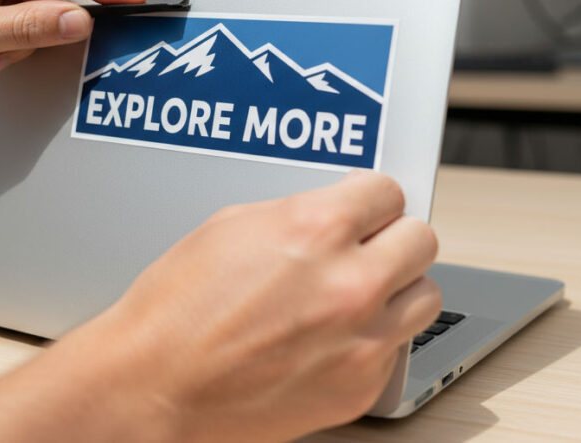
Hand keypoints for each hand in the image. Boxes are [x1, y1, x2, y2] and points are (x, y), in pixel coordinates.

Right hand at [58, 170, 440, 441]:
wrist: (155, 382)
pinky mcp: (360, 387)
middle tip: (367, 246)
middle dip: (392, 238)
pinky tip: (332, 336)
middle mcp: (350, 282)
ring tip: (358, 293)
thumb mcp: (231, 226)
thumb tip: (335, 214)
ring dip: (397, 288)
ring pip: (425, 296)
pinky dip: (373, 339)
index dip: (369, 199)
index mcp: (315, 229)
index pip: (387, 192)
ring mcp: (362, 340)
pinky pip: (396, 349)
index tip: (365, 208)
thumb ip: (297, 214)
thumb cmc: (177, 307)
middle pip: (421, 239)